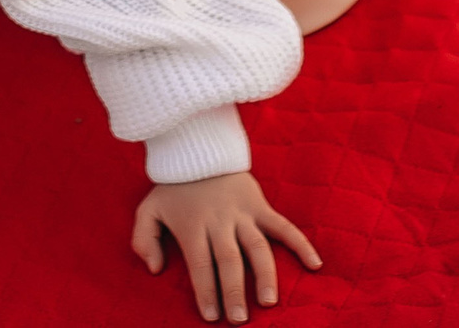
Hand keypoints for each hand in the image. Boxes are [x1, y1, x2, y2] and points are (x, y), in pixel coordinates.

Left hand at [132, 172, 320, 323]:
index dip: (206, 292)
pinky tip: (315, 264)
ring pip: (258, 247)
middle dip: (234, 292)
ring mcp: (243, 213)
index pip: (201, 265)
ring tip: (269, 302)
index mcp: (193, 226)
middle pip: (230, 261)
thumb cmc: (173, 186)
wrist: (199, 148)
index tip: (211, 316)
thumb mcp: (148, 209)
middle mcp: (220, 221)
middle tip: (239, 320)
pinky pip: (284, 226)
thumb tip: (155, 269)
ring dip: (265, 275)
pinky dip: (301, 244)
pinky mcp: (261, 205)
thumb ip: (144, 239)